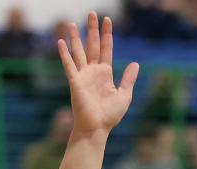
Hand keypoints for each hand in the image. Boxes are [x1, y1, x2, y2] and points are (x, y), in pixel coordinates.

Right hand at [58, 13, 138, 138]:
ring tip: (71, 23)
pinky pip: (69, 65)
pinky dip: (64, 54)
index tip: (107, 20)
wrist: (97, 128)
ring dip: (75, 38)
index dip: (107, 35)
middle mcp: (92, 71)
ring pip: (79, 52)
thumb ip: (128, 79)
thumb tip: (136, 63)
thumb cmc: (110, 115)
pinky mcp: (75, 82)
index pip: (106, 49)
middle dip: (92, 30)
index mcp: (105, 73)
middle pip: (92, 45)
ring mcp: (83, 76)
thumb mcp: (124, 95)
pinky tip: (60, 42)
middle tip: (91, 13)